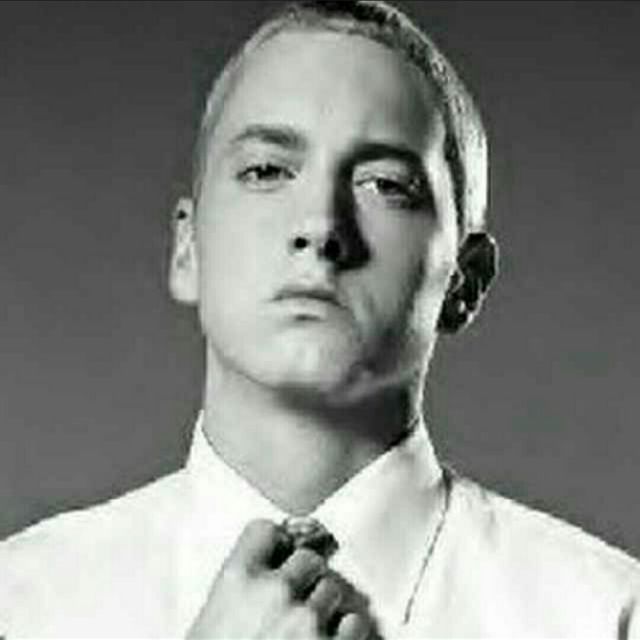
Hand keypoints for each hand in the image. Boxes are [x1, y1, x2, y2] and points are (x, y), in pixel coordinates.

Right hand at [187, 519, 381, 638]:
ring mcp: (307, 621)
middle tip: (293, 605)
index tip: (278, 556)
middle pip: (307, 558)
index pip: (265, 529)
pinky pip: (355, 623)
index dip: (275, 544)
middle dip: (304, 579)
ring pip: (333, 590)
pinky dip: (345, 635)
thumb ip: (241, 592)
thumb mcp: (211, 623)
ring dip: (325, 609)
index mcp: (236, 581)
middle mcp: (274, 592)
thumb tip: (273, 573)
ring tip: (306, 636)